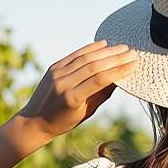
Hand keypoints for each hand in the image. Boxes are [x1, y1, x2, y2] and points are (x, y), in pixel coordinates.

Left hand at [15, 40, 137, 138]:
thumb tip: (120, 78)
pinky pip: (74, 55)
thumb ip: (102, 95)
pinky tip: (103, 44)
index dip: (118, 70)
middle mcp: (64, 83)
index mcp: (73, 98)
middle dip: (115, 58)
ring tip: (122, 47)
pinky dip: (89, 49)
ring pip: (85, 58)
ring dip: (106, 51)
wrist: (34, 120)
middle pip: (94, 66)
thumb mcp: (86, 112)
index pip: (100, 79)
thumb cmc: (63, 122)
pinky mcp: (53, 67)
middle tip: (132, 52)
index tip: (133, 65)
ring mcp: (57, 74)